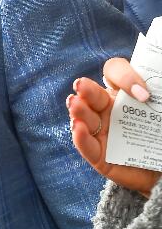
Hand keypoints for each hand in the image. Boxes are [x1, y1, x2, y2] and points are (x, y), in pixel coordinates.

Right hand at [68, 58, 160, 198]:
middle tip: (82, 85)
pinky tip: (78, 127)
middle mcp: (107, 109)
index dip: (124, 77)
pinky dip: (80, 136)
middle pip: (91, 93)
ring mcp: (101, 131)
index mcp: (123, 93)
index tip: (144, 93)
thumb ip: (159, 101)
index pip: (115, 73)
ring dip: (77, 109)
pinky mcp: (99, 155)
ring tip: (75, 104)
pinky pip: (86, 145)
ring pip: (83, 116)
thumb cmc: (161, 134)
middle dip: (85, 88)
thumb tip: (151, 96)